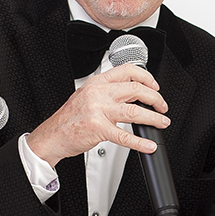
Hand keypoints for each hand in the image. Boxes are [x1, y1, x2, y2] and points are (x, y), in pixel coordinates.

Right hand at [24, 63, 169, 165]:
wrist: (53, 135)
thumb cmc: (70, 118)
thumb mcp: (86, 95)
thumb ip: (107, 92)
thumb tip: (131, 94)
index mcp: (97, 82)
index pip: (128, 71)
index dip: (146, 77)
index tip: (154, 86)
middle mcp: (99, 93)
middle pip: (136, 89)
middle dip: (155, 98)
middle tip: (162, 106)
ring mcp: (99, 111)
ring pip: (135, 112)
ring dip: (153, 118)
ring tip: (162, 122)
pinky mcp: (98, 129)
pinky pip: (124, 136)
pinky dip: (140, 142)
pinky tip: (148, 145)